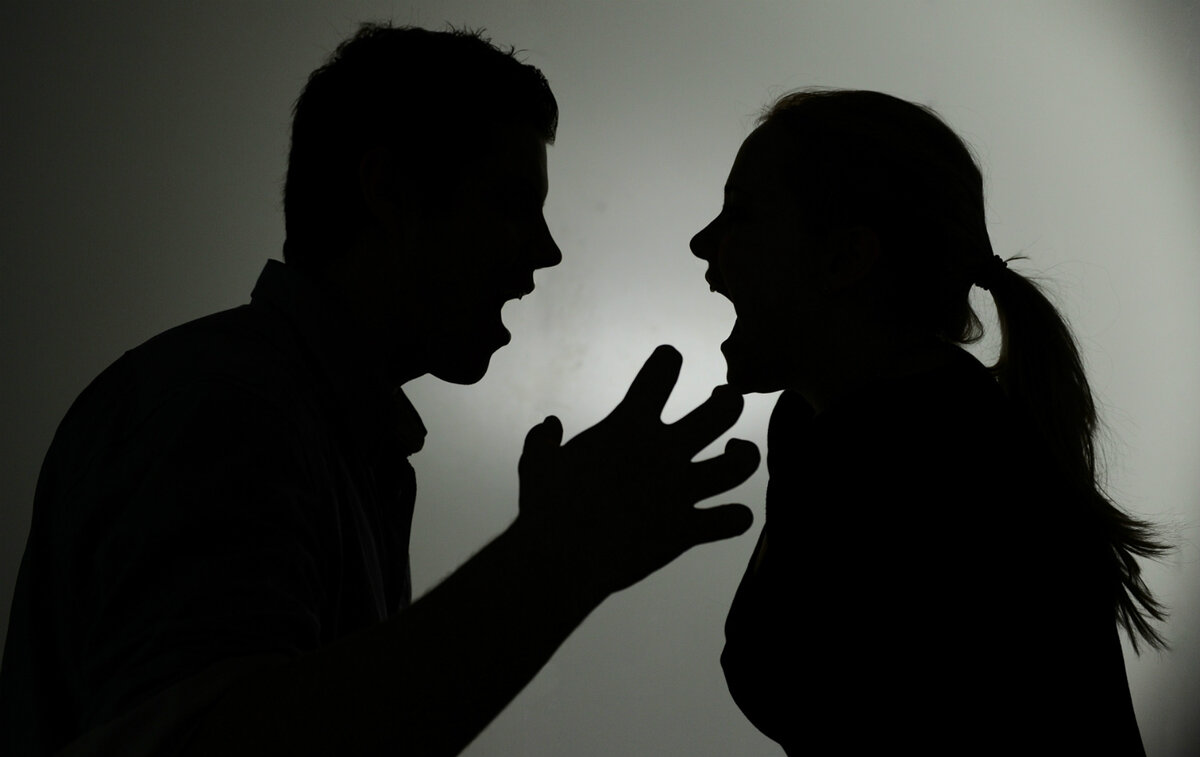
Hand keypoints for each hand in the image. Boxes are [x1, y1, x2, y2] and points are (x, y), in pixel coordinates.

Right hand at [517, 345, 758, 594]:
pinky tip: (730, 515)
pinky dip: (737, 517)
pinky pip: (735, 520)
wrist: (560, 559)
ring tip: (738, 452)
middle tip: (723, 401)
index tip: (669, 362)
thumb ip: (544, 439)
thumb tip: (549, 425)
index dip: (668, 361)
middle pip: (723, 410)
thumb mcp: (536, 464)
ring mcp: (680, 491)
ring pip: (741, 463)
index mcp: (628, 426)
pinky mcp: (688, 529)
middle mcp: (664, 452)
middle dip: (728, 400)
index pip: (661, 372)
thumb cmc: (545, 508)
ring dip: (746, 455)